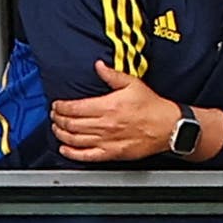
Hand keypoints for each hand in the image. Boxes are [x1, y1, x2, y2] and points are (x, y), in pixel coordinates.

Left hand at [50, 60, 178, 161]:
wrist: (167, 126)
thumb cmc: (152, 106)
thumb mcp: (133, 84)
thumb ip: (112, 75)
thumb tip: (99, 66)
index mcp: (108, 106)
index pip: (75, 108)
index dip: (61, 106)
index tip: (57, 105)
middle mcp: (104, 125)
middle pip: (71, 124)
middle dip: (58, 119)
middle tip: (55, 115)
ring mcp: (106, 141)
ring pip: (74, 140)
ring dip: (61, 134)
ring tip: (57, 129)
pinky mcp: (111, 153)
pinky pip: (85, 156)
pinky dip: (71, 153)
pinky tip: (65, 149)